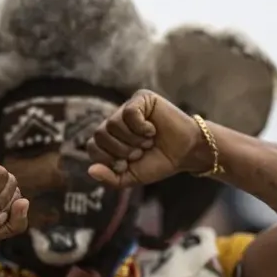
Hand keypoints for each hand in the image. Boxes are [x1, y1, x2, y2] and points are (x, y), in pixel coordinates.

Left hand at [86, 90, 210, 186]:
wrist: (185, 154)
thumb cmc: (158, 162)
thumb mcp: (132, 177)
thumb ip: (110, 178)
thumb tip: (90, 170)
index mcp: (110, 139)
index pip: (92, 146)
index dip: (107, 159)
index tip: (126, 165)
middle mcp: (116, 122)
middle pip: (99, 134)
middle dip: (121, 150)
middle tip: (140, 152)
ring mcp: (127, 108)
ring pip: (112, 124)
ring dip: (133, 140)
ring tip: (148, 142)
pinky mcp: (141, 98)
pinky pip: (128, 112)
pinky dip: (140, 127)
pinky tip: (151, 130)